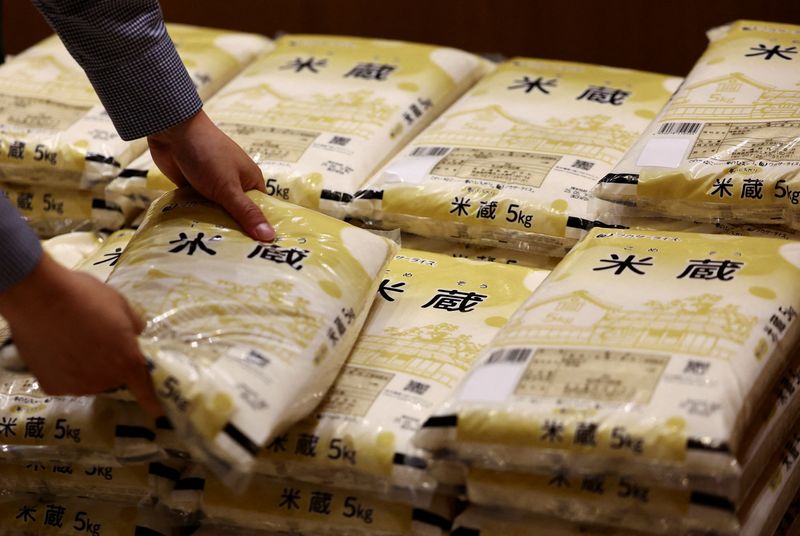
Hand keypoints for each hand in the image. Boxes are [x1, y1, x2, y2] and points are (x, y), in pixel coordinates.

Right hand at [0, 254, 160, 416]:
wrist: (39, 297)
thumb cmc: (86, 296)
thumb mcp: (121, 305)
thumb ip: (134, 326)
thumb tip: (135, 334)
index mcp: (128, 362)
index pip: (145, 390)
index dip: (152, 402)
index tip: (158, 411)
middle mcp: (105, 381)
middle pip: (114, 378)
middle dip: (111, 364)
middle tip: (98, 341)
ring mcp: (77, 387)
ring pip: (89, 380)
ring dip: (87, 367)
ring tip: (73, 340)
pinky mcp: (52, 387)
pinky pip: (65, 380)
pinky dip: (63, 369)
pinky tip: (57, 349)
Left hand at [147, 109, 273, 241]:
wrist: (172, 130)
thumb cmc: (207, 154)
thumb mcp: (229, 187)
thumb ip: (246, 213)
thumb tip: (270, 237)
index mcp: (250, 181)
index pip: (261, 211)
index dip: (261, 230)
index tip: (259, 253)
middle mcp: (234, 185)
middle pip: (237, 216)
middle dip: (234, 232)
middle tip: (234, 260)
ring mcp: (213, 187)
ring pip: (216, 214)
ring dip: (212, 226)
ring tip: (214, 253)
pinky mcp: (193, 188)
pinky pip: (198, 209)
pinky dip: (196, 219)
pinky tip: (195, 237)